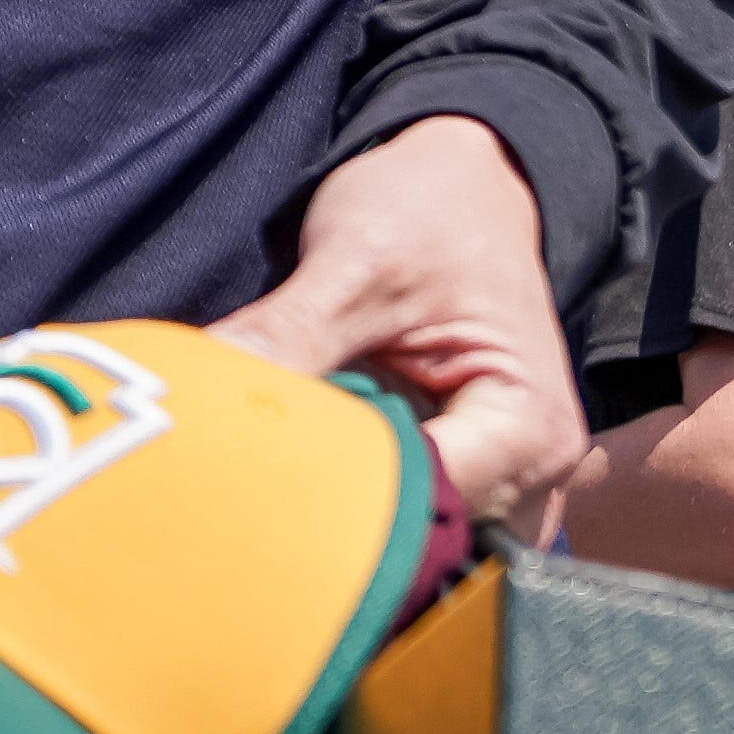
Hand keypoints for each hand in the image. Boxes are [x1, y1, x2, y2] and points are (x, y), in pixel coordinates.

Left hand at [223, 117, 596, 541]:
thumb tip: (200, 392)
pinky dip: (344, 505)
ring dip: (334, 521)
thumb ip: (289, 333)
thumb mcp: (358, 257)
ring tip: (257, 487)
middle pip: (424, 542)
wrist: (463, 187)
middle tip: (233, 493)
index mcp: (531, 427)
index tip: (247, 483)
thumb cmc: (430, 212)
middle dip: (329, 522)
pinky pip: (402, 524)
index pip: (428, 506)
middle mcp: (533, 480)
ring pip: (410, 546)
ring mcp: (500, 492)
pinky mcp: (459, 487)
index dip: (335, 501)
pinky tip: (285, 480)